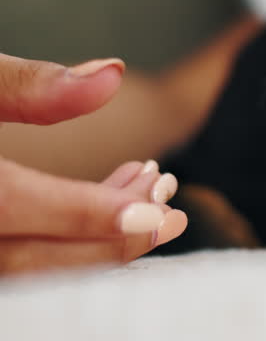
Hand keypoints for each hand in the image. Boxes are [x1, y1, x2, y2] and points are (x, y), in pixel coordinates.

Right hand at [0, 54, 187, 274]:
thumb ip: (26, 83)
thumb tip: (113, 75)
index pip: (15, 206)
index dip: (89, 214)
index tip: (158, 210)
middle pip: (30, 258)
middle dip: (112, 238)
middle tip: (174, 212)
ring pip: (29, 265)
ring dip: (98, 237)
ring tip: (153, 188)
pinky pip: (22, 258)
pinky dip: (69, 237)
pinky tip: (114, 195)